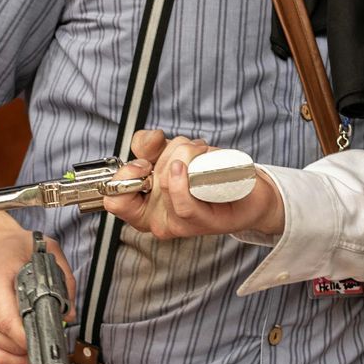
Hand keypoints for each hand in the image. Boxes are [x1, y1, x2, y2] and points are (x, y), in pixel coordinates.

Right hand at [0, 228, 74, 363]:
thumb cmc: (17, 248)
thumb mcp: (47, 250)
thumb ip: (63, 280)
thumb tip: (69, 314)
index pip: (8, 321)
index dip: (29, 338)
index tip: (50, 340)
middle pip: (7, 339)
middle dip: (34, 345)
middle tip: (55, 343)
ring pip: (1, 351)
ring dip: (24, 353)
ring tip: (44, 345)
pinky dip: (12, 357)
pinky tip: (28, 352)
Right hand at [102, 129, 281, 240]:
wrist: (250, 192)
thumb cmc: (209, 174)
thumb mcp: (173, 154)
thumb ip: (151, 146)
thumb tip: (148, 139)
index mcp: (144, 205)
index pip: (113, 197)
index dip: (122, 176)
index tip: (142, 162)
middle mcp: (157, 218)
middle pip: (135, 188)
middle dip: (154, 158)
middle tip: (176, 153)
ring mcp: (178, 223)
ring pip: (165, 183)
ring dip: (184, 154)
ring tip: (201, 154)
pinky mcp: (201, 223)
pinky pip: (184, 204)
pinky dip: (186, 181)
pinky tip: (193, 168)